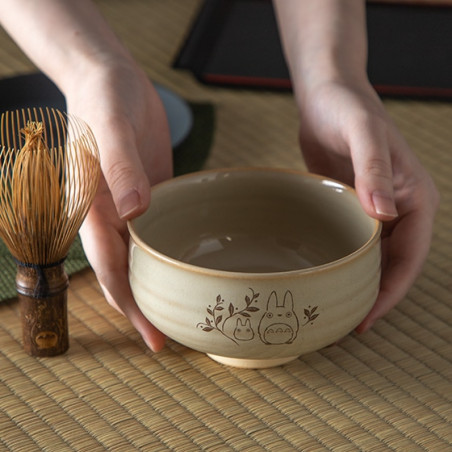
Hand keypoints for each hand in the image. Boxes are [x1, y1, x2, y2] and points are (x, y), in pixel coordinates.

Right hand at [69, 60, 172, 350]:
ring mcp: (133, 209)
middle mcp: (113, 217)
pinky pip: (162, 231)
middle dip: (148, 308)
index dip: (131, 307)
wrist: (112, 80)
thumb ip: (119, 166)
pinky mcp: (152, 195)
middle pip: (129, 275)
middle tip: (178, 335)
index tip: (154, 338)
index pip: (111, 272)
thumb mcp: (110, 125)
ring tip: (188, 308)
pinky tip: (189, 263)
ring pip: (146, 258)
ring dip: (161, 284)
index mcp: (95, 210)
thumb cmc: (103, 98)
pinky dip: (172, 252)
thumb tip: (135, 211)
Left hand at [297, 79, 438, 331]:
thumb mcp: (362, 134)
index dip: (391, 293)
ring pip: (372, 258)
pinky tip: (326, 277)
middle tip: (345, 325)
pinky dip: (343, 262)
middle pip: (393, 265)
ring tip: (335, 310)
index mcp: (415, 199)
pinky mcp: (351, 207)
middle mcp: (399, 209)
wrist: (326, 95)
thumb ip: (374, 171)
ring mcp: (374, 210)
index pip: (409, 258)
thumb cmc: (347, 108)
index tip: (366, 320)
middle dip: (375, 296)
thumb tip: (385, 214)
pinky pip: (351, 242)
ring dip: (359, 283)